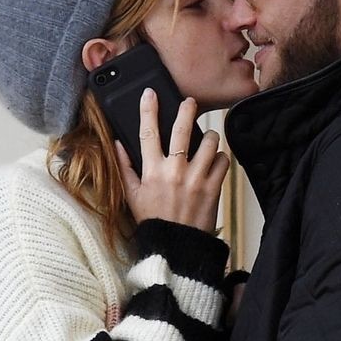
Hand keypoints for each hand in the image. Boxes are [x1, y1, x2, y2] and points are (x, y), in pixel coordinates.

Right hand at [117, 88, 229, 233]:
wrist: (176, 247)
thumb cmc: (153, 221)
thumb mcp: (132, 196)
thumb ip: (124, 168)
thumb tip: (117, 144)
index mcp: (152, 171)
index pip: (148, 132)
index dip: (148, 109)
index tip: (151, 94)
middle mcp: (174, 171)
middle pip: (183, 129)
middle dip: (187, 110)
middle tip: (189, 102)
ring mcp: (196, 178)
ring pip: (209, 142)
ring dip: (209, 137)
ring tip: (207, 141)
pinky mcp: (213, 188)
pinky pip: (223, 161)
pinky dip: (221, 158)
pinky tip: (214, 162)